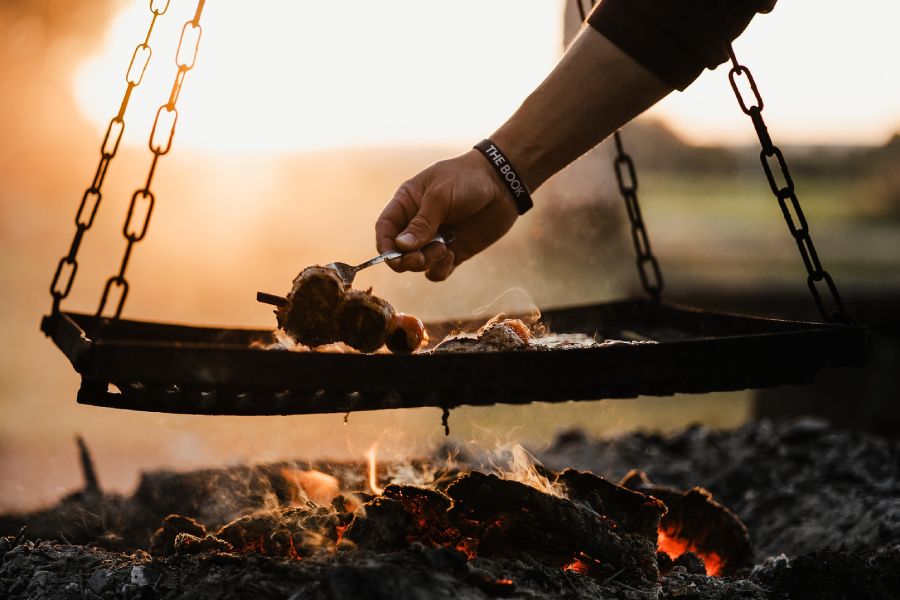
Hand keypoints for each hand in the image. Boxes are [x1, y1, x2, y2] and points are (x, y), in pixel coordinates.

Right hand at [376, 149, 518, 280]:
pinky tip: (452, 255)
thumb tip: (400, 247)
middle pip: (399, 252)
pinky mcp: (453, 252)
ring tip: (444, 248)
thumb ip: (421, 223)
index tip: (392, 258)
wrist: (503, 183)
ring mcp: (435, 239)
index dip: (385, 245)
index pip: (385, 229)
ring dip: (426, 263)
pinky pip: (437, 271)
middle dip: (406, 260)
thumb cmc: (466, 179)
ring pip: (418, 264)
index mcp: (407, 204)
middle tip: (420, 258)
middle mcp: (417, 224)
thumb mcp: (440, 196)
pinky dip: (440, 269)